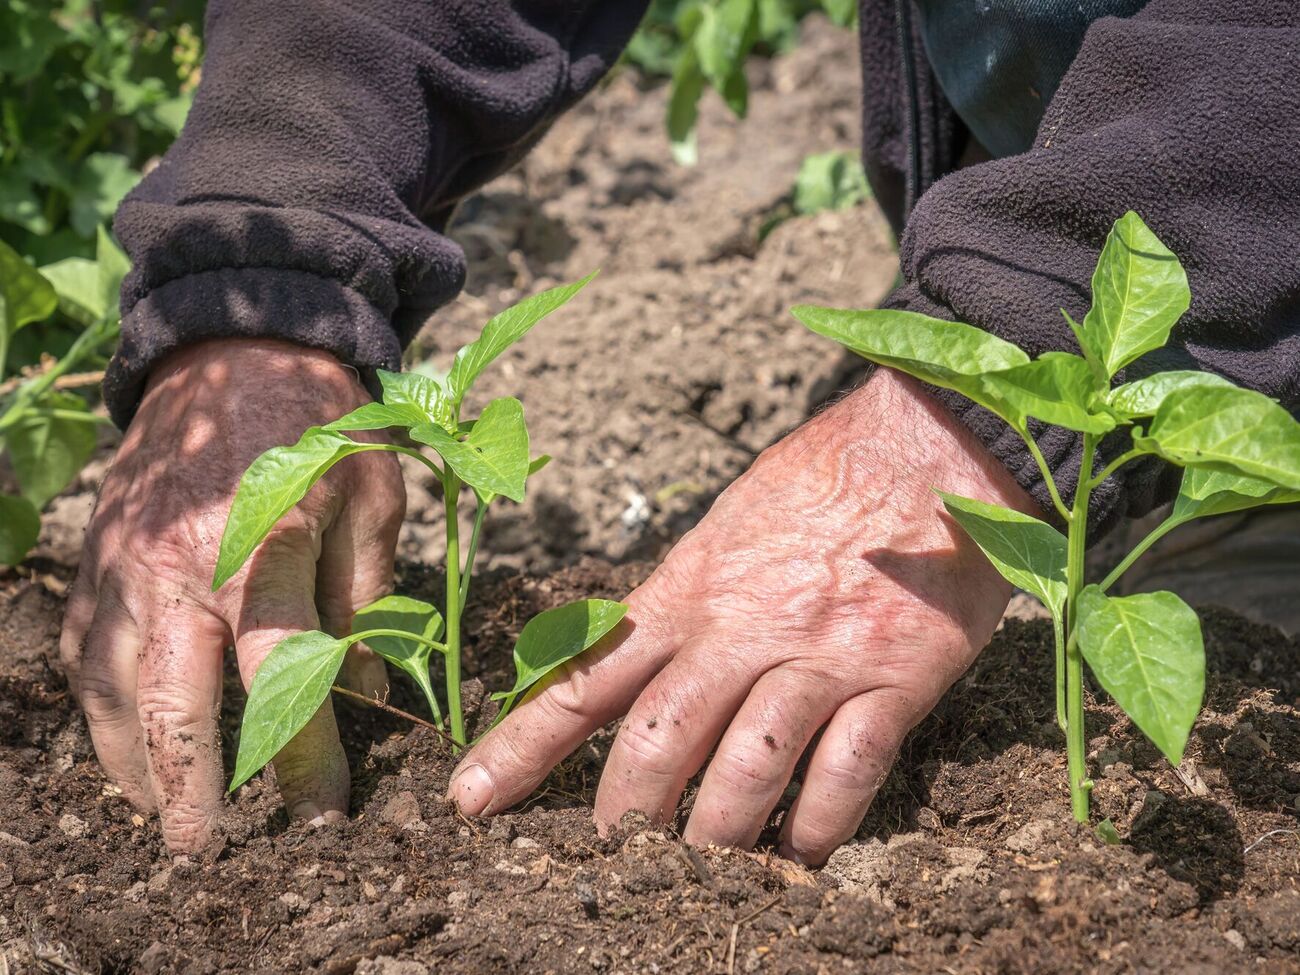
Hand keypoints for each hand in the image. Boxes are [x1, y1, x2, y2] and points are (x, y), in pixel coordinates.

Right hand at [59, 339, 404, 851]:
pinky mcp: (97, 555)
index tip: (321, 811)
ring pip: (108, 685)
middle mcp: (179, 568)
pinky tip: (122, 735)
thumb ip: (365, 601)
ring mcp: (124, 563)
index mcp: (262, 553)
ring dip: (131, 761)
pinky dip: (98, 702)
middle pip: (170, 702)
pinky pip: (81, 646)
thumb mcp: (374, 501)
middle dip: (188, 788)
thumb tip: (364, 694)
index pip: (281, 683)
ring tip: (161, 809)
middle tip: (205, 849)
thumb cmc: (322, 424)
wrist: (236, 348)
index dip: (301, 758)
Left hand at [450, 369, 1033, 864]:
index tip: (472, 800)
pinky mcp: (894, 679)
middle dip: (623, 816)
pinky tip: (804, 854)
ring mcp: (818, 656)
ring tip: (702, 875)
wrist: (932, 439)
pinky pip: (846, 774)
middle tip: (610, 861)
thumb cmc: (824, 473)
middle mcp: (741, 629)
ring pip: (743, 771)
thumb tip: (643, 653)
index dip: (524, 747)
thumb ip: (685, 593)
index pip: (586, 678)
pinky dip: (819, 827)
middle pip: (656, 741)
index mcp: (689, 588)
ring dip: (716, 837)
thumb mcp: (727, 522)